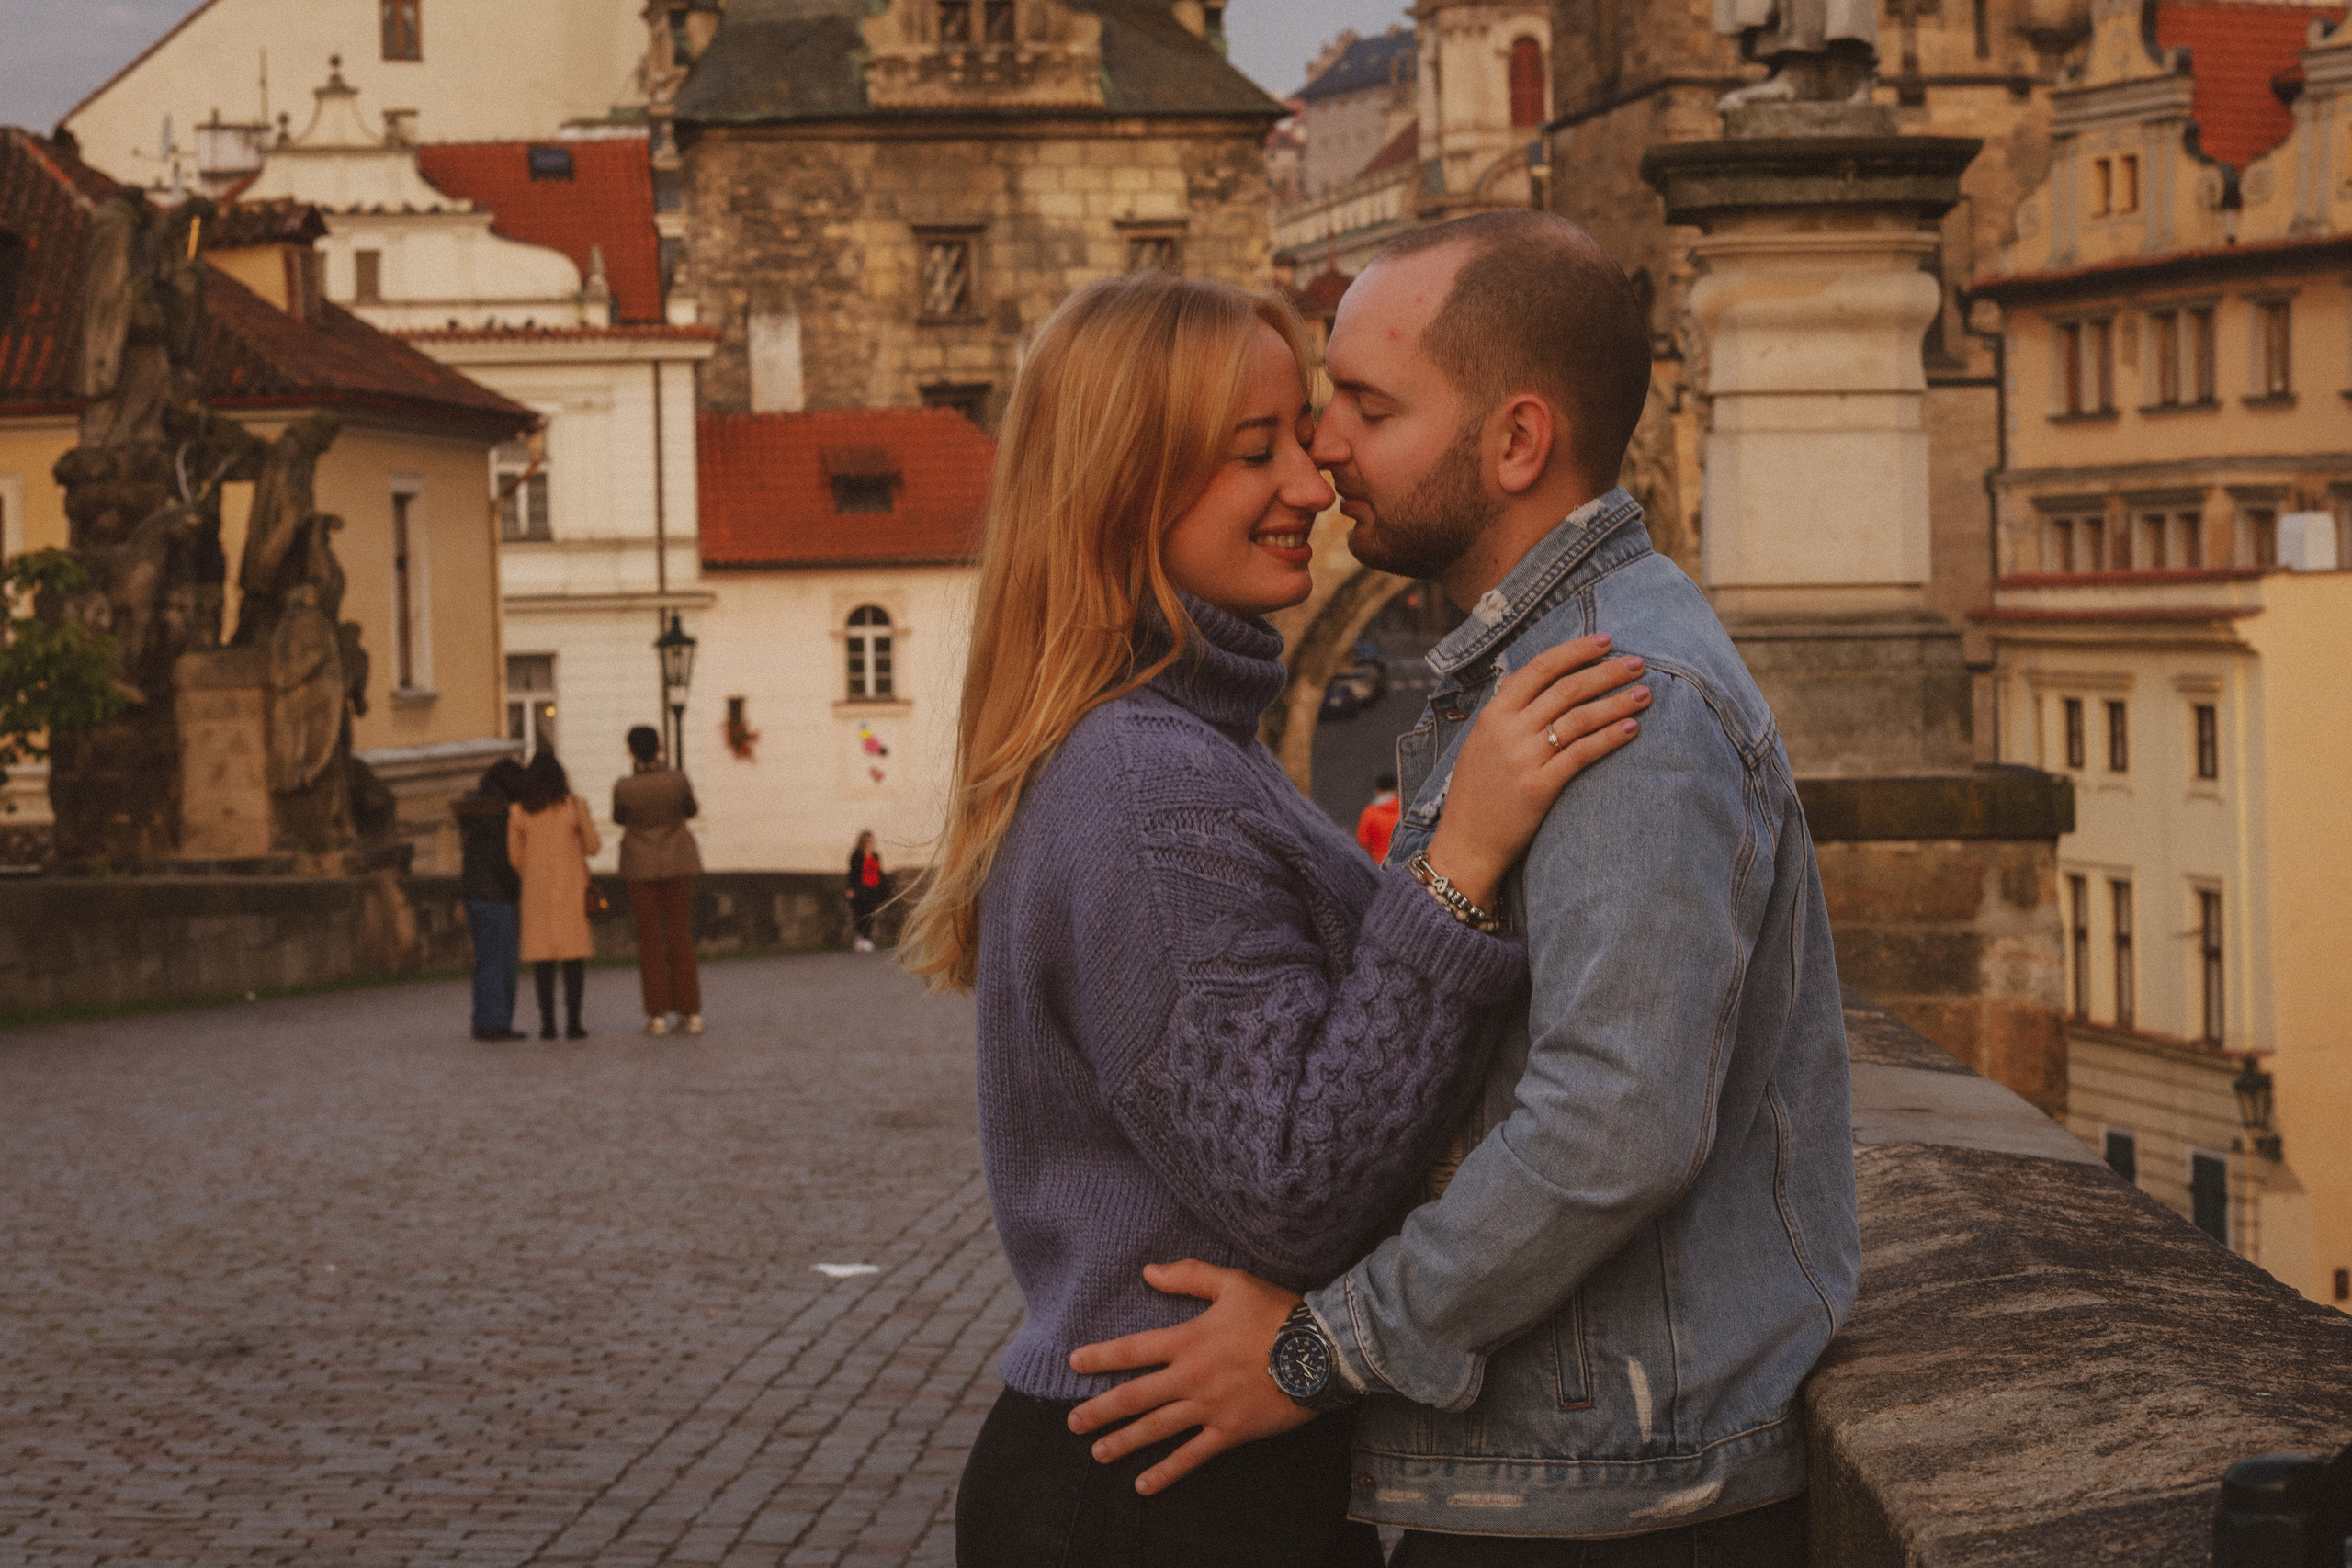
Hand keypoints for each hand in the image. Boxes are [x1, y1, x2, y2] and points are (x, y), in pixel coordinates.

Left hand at [1064, 1260, 1312, 1494]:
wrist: (1321, 1350)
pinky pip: (1192, 1456)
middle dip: (1100, 1410)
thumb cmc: (1278, 1312)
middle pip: (1135, 1396)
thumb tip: (1149, 1271)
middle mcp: (1191, 1377)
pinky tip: (1144, 1485)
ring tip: (1098, 1453)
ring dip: (1124, 1442)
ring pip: (1156, 1429)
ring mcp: (1209, 1408)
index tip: (1074, 1363)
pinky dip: (1167, 1472)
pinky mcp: (1230, 1432)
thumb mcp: (1233, 1283)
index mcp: (1188, 1340)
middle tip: (1072, 1423)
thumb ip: (1189, 1276)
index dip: (1101, 1357)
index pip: (1133, 1350)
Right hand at [1425, 634, 1648, 909]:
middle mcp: (1507, 731)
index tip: (1605, 641)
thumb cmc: (1477, 794)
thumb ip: (1509, 714)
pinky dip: (1609, 737)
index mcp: (1492, 714)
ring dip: (1616, 702)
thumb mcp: (1480, 743)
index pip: (1539, 668)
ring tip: (1644, 694)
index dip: (1575, 651)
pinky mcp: (1538, 788)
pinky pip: (1581, 754)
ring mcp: (1522, 759)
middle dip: (1607, 672)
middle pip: (1566, 688)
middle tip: (1638, 663)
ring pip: (1579, 717)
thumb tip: (1543, 685)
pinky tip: (1631, 729)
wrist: (1465, 845)